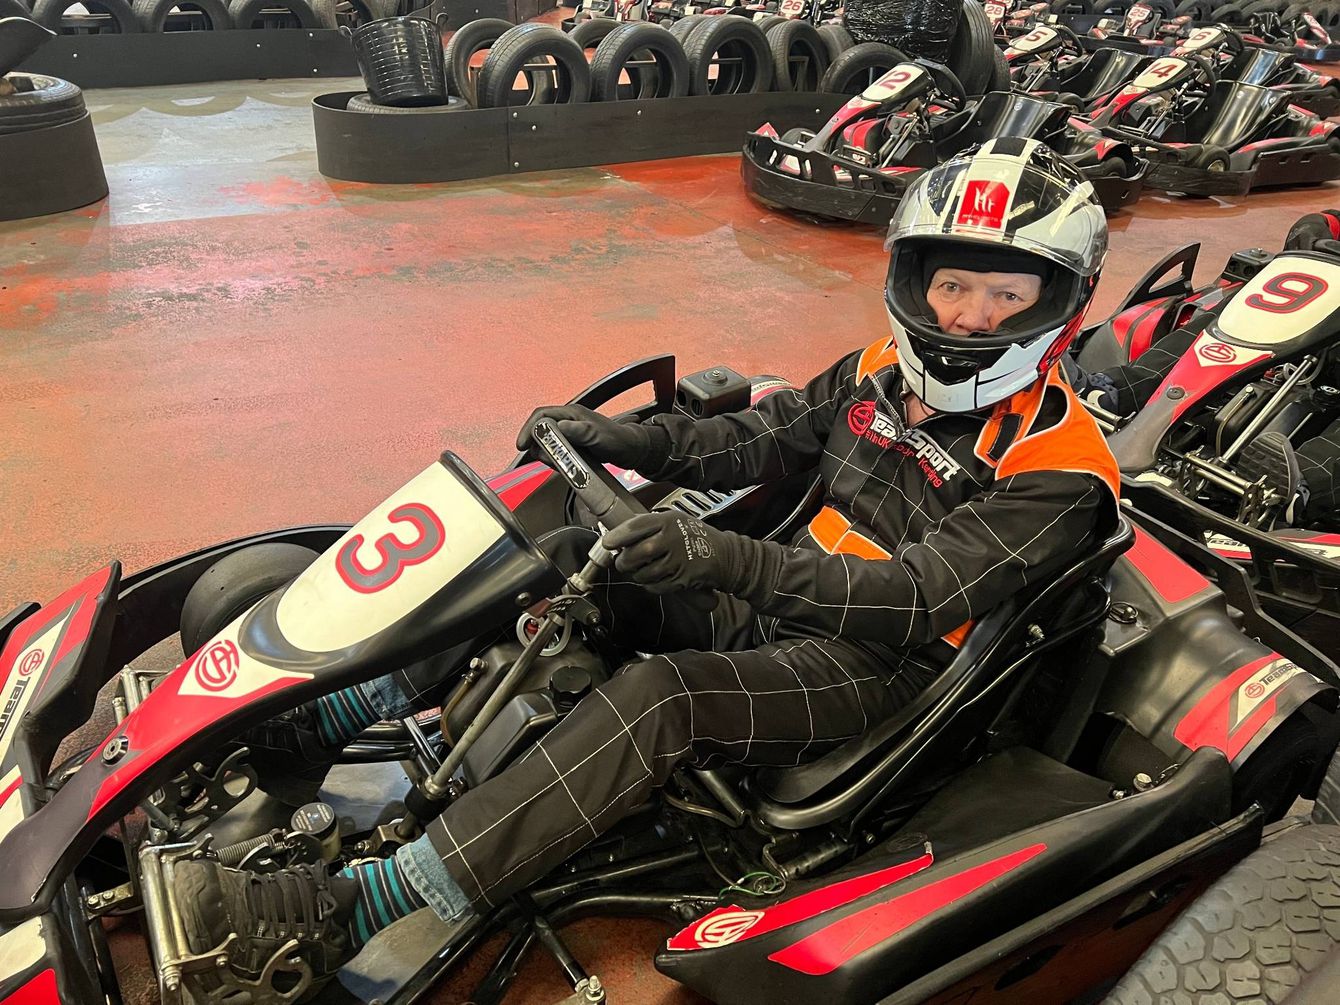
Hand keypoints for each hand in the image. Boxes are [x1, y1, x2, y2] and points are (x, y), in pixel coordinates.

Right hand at [516, 405, 657, 470]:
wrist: (633, 449)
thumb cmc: (619, 439)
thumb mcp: (598, 435)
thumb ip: (579, 430)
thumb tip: (560, 427)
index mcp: (572, 413)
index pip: (542, 415)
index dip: (529, 429)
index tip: (522, 445)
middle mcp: (569, 421)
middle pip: (540, 428)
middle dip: (534, 443)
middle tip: (537, 457)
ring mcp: (571, 433)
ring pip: (547, 440)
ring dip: (544, 452)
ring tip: (552, 462)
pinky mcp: (574, 444)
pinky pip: (556, 450)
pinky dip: (553, 458)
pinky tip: (560, 464)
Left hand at [602, 512, 730, 593]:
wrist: (725, 555)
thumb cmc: (695, 536)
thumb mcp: (675, 521)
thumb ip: (650, 526)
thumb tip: (620, 533)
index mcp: (668, 521)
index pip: (635, 526)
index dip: (618, 535)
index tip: (608, 543)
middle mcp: (671, 539)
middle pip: (636, 553)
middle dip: (624, 561)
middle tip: (623, 562)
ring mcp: (677, 560)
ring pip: (643, 573)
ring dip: (638, 575)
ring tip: (643, 570)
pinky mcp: (681, 579)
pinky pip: (655, 586)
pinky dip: (651, 585)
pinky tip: (657, 578)